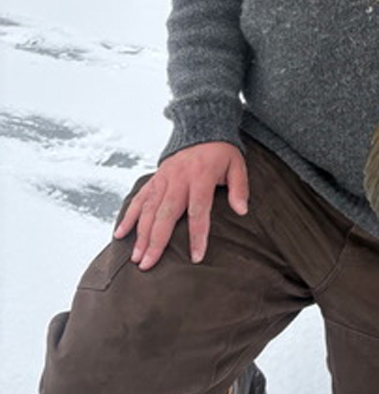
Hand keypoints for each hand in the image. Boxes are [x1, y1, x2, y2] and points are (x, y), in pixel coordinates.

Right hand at [113, 141, 247, 270]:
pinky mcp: (154, 179)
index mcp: (200, 177)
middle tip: (149, 265)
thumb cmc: (221, 152)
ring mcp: (163, 179)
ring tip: (136, 257)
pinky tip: (120, 234)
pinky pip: (139, 199)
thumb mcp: (237, 165)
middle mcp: (178, 179)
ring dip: (141, 234)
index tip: (195, 257)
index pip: (198, 210)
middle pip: (166, 214)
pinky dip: (128, 216)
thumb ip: (239, 188)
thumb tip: (242, 211)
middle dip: (156, 241)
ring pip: (149, 210)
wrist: (202, 128)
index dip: (197, 235)